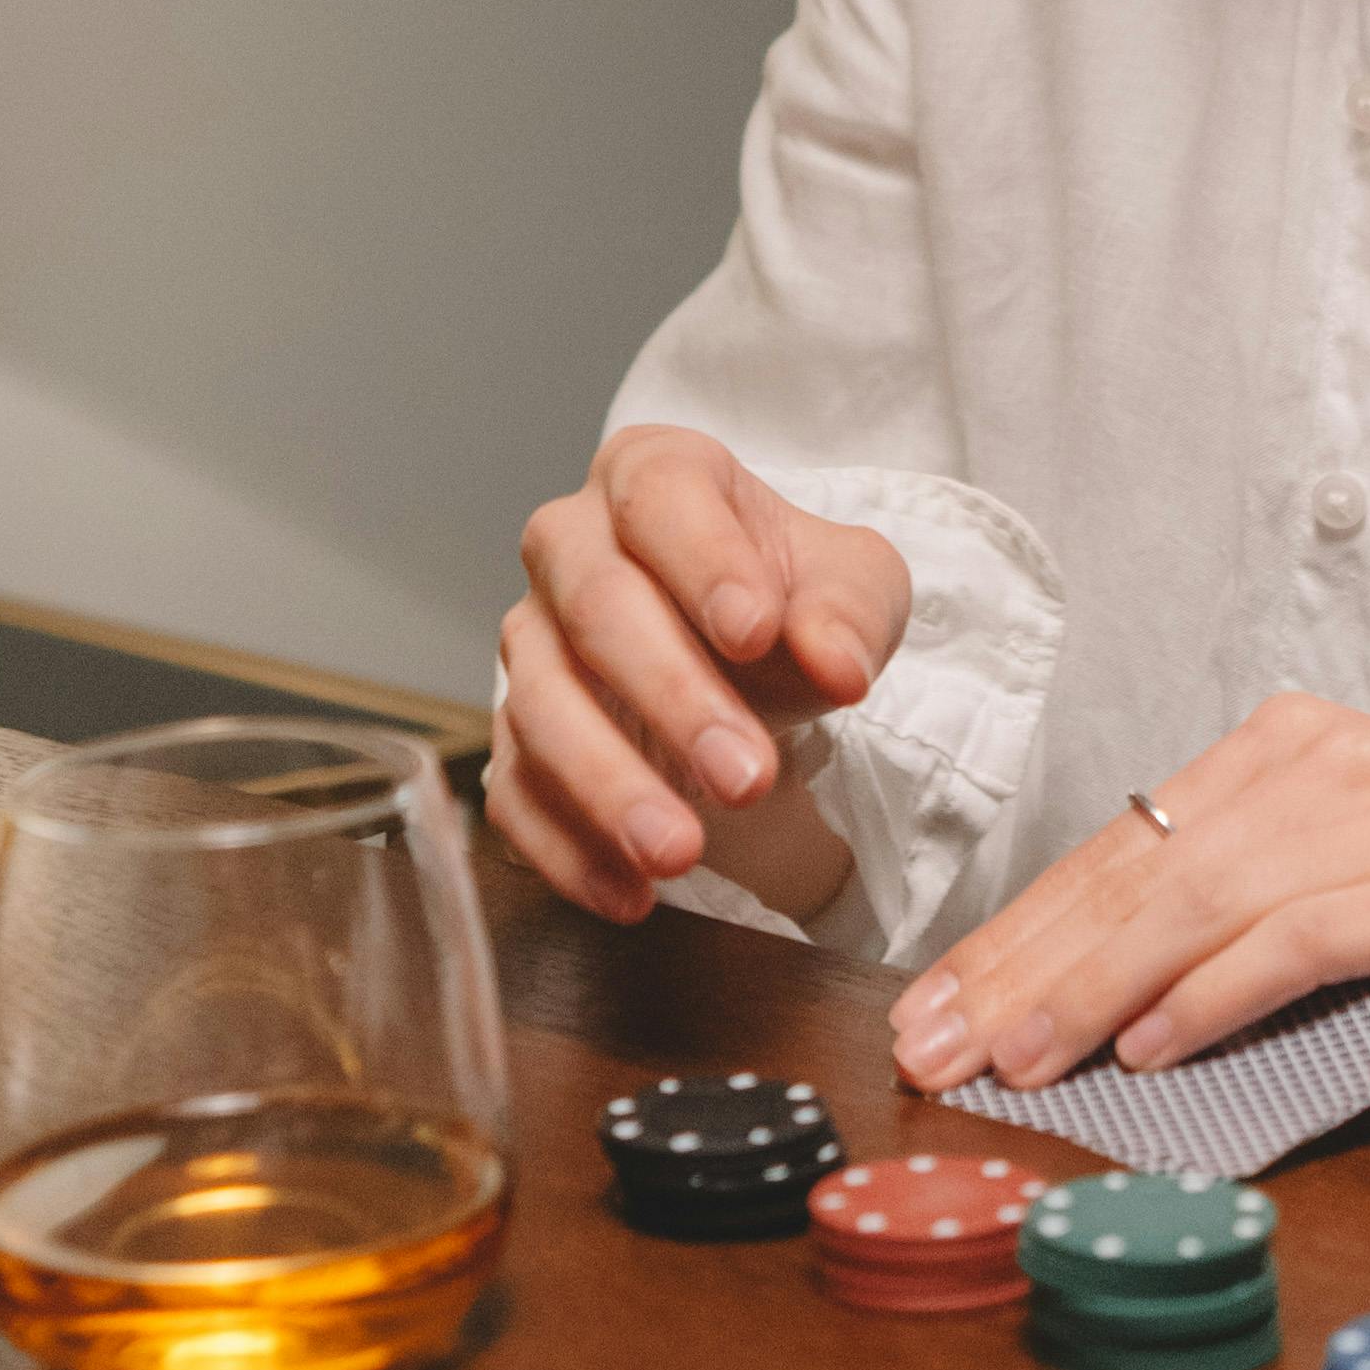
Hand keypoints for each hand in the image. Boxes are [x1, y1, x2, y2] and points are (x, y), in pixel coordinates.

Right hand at [490, 424, 909, 926]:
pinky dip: (566, 851)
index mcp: (653, 475)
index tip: (757, 633)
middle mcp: (571, 546)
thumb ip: (851, 612)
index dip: (704, 564)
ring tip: (681, 854)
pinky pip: (515, 793)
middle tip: (746, 776)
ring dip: (610, 787)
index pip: (661, 499)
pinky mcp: (515, 735)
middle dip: (672, 698)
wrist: (753, 656)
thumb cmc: (793, 598)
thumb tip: (839, 662)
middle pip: (598, 608)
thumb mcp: (854, 587)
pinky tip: (629, 894)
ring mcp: (532, 643)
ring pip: (543, 707)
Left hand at [886, 697, 1369, 1091]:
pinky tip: (1146, 1051)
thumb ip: (1263, 929)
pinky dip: (1212, 996)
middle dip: (1023, 962)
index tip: (943, 1003)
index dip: (1024, 928)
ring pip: (1197, 897)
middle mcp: (1327, 759)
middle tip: (935, 1043)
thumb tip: (1127, 1025)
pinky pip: (1296, 937)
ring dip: (1089, 987)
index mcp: (1299, 747)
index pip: (1127, 843)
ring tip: (1013, 1060)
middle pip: (1139, 865)